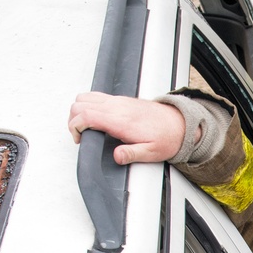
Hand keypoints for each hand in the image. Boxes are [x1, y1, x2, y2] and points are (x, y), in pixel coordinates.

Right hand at [68, 93, 185, 164]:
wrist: (179, 123)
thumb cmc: (167, 137)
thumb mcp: (151, 153)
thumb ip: (132, 154)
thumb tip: (116, 157)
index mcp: (121, 120)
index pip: (86, 115)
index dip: (75, 126)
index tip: (79, 138)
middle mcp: (117, 107)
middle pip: (80, 104)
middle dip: (73, 120)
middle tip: (80, 135)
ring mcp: (118, 101)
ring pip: (85, 97)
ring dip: (78, 111)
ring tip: (84, 127)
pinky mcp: (121, 100)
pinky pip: (96, 96)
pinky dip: (87, 105)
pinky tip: (94, 118)